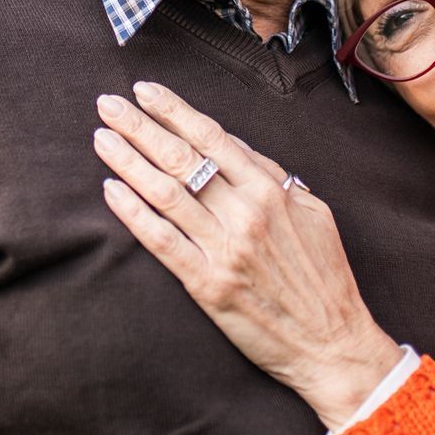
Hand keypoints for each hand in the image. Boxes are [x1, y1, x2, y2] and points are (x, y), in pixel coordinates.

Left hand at [93, 81, 401, 429]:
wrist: (332, 344)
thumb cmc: (323, 277)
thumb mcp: (312, 211)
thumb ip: (271, 175)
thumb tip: (231, 144)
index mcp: (270, 190)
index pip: (212, 137)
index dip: (173, 110)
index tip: (144, 91)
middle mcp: (245, 214)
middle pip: (181, 158)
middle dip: (139, 126)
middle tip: (106, 104)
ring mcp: (224, 250)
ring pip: (165, 194)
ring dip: (128, 161)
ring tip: (101, 139)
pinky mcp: (208, 285)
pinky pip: (162, 242)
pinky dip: (133, 213)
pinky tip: (112, 190)